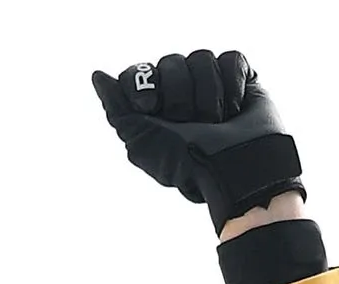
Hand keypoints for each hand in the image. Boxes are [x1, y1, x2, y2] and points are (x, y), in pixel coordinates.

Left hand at [87, 49, 302, 225]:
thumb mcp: (141, 141)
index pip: (138, 73)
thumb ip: (117, 109)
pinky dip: (232, 85)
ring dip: (208, 96)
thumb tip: (98, 75)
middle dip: (180, 96)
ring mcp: (211, 84)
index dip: (144, 88)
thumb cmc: (188, 164)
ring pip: (201, 58)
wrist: (236, 170)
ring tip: (218, 123)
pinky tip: (235, 110)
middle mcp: (181, 93)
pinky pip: (230, 59)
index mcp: (154, 108)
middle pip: (170, 62)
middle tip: (191, 124)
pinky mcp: (241, 78)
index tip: (151, 109)